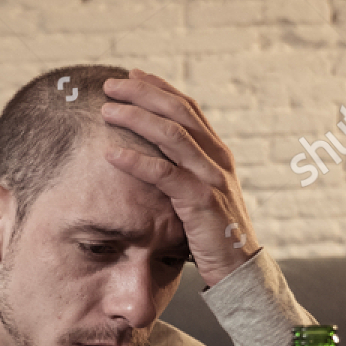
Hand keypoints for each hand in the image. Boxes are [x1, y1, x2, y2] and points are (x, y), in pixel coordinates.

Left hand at [100, 68, 258, 287]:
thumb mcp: (200, 196)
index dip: (159, 88)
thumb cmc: (212, 236)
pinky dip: (136, 161)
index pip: (187, 108)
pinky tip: (111, 154)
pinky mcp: (201, 202)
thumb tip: (155, 158)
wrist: (239, 271)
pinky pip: (165, 174)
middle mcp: (217, 159)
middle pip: (178, 112)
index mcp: (217, 153)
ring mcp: (211, 178)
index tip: (131, 75)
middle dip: (142, 93)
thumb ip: (184, 174)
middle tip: (110, 85)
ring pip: (171, 135)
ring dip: (136, 118)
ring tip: (106, 110)